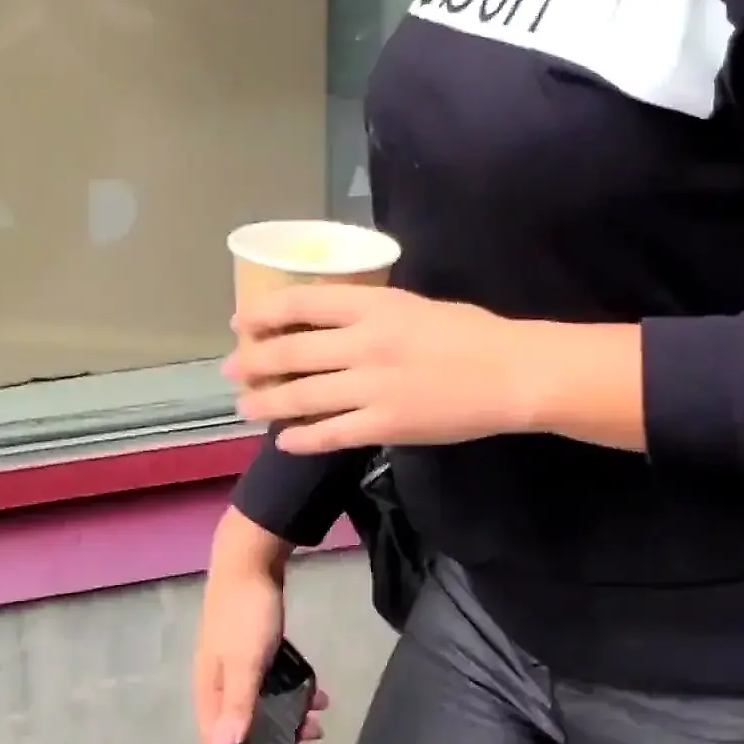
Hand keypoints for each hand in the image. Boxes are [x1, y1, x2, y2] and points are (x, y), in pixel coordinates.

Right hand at [192, 510, 329, 743]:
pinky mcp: (255, 652)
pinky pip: (274, 685)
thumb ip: (238, 705)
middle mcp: (218, 686)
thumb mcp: (246, 662)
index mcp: (209, 693)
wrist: (250, 559)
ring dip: (290, 720)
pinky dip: (295, 694)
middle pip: (243, 730)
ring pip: (262, 708)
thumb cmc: (246, 614)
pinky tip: (320, 695)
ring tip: (319, 725)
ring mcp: (236, 668)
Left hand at [228, 284, 544, 455]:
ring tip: (246, 407)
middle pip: (289, 352)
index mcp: (375, 305)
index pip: (300, 303)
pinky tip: (286, 440)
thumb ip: (374, 314)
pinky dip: (301, 438)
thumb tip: (332, 326)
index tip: (242, 323)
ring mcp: (371, 386)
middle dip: (252, 362)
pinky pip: (329, 433)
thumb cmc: (472, 333)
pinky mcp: (383, 424)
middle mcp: (364, 343)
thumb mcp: (417, 306)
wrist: (512, 374)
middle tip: (232, 371)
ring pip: (299, 395)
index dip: (263, 313)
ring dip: (266, 402)